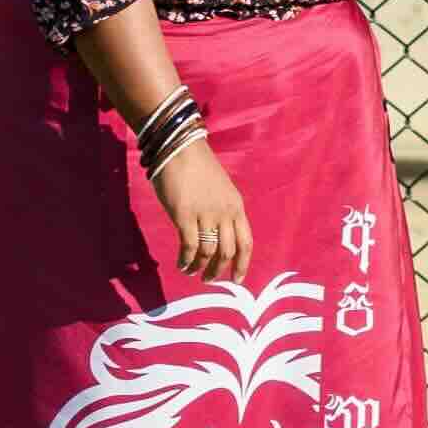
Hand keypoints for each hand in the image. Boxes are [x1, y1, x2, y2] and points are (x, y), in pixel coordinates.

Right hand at [153, 131, 251, 283]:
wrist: (181, 148)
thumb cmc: (198, 168)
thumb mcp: (220, 190)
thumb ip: (221, 211)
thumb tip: (215, 236)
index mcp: (236, 206)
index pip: (246, 242)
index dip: (243, 264)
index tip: (238, 280)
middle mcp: (225, 213)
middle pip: (228, 252)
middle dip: (219, 271)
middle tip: (209, 279)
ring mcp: (206, 214)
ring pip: (209, 253)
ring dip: (200, 267)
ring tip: (191, 271)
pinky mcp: (185, 215)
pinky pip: (190, 247)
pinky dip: (186, 260)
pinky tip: (181, 263)